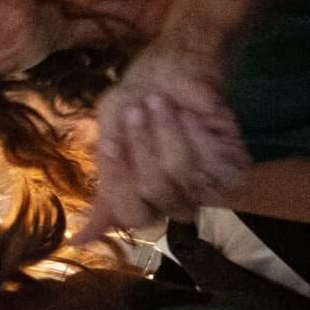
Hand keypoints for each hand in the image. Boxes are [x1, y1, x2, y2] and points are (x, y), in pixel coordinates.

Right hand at [70, 44, 248, 243]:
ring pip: (184, 174)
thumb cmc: (136, 102)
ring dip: (168, 131)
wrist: (173, 69)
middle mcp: (175, 202)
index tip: (110, 141)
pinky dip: (198, 131)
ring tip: (161, 102)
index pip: (131, 213)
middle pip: (156, 191)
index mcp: (143, 202)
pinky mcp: (232, 170)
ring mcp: (206, 188)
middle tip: (139, 109)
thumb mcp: (108, 137)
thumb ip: (102, 190)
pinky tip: (192, 113)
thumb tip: (76, 241)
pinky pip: (213, 161)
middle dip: (143, 144)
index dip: (120, 177)